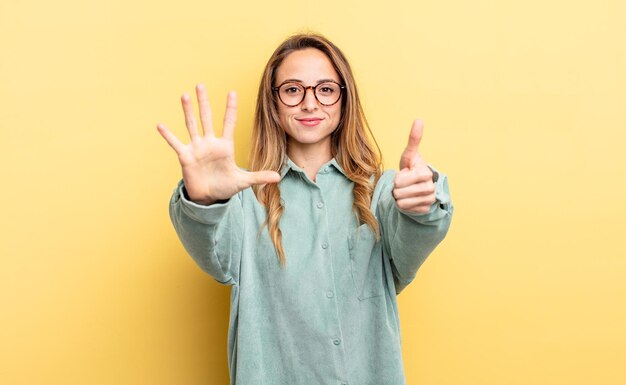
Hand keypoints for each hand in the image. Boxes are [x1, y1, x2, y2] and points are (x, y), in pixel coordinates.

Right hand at [157, 84, 280, 204]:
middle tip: (201, 84)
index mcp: (225, 146)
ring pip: (192, 125)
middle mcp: (210, 143)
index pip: (229, 123)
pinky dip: (168, 135)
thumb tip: (279, 177)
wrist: (209, 197)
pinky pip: (175, 143)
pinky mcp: (185, 156)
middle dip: (204, 102)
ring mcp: (197, 148)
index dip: (230, 108)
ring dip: (187, 110)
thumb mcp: (243, 181)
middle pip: (207, 118)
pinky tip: (160, 125)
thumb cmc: (225, 186)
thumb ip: (259, 177)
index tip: (232, 92)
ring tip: (184, 95)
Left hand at [393, 119, 436, 213]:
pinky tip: (409, 199)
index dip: (397, 178)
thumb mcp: (409, 155)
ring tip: (406, 191)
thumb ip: (413, 139)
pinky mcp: (425, 210)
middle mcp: (430, 187)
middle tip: (404, 184)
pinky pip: (405, 209)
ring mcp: (429, 200)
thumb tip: (419, 120)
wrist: (419, 185)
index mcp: (425, 173)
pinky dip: (404, 205)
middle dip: (397, 188)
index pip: (399, 181)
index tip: (405, 174)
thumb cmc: (412, 168)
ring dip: (399, 197)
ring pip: (401, 202)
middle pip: (399, 192)